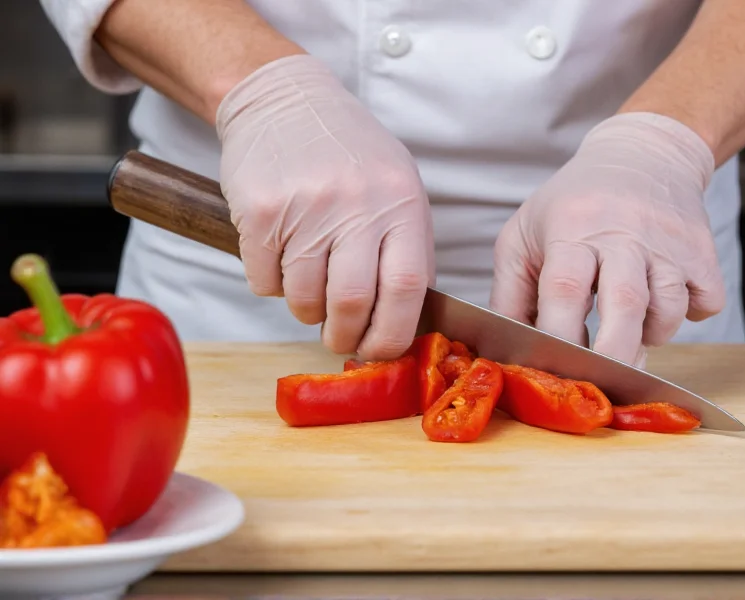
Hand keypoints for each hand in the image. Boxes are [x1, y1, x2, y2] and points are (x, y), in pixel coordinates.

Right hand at [216, 54, 434, 359]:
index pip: (409, 288)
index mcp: (402, 202)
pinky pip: (264, 281)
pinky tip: (280, 256)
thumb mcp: (397, 187)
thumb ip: (407, 247)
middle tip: (337, 340)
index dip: (393, 333)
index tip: (380, 351)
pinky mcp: (259, 211)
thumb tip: (409, 320)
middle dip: (344, 337)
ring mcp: (306, 207)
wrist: (285, 100)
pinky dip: (272, 285)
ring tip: (309, 288)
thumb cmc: (348, 153)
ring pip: (304, 299)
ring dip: (305, 311)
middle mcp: (357, 204)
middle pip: (352, 302)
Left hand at [489, 112, 724, 366]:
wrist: (643, 156)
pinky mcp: (703, 253)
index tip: (554, 368)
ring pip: (669, 309)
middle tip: (603, 380)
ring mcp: (669, 244)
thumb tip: (509, 353)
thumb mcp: (524, 236)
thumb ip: (510, 296)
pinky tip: (662, 302)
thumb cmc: (572, 206)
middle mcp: (624, 235)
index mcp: (571, 230)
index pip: (565, 290)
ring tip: (628, 326)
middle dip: (613, 353)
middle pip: (624, 304)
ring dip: (651, 334)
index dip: (559, 336)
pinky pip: (705, 303)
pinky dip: (689, 316)